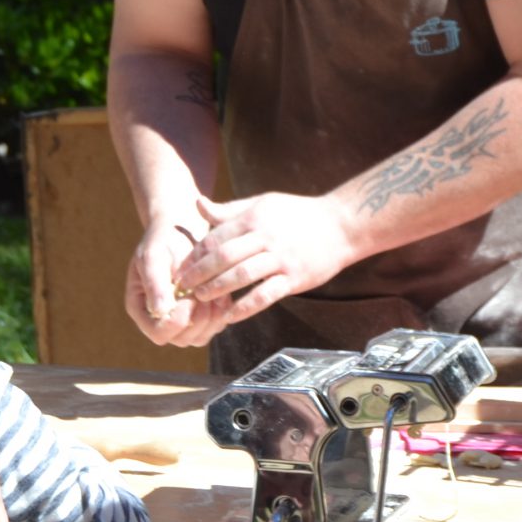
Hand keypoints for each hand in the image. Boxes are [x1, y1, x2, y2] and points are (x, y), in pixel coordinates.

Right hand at [126, 207, 239, 348]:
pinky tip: (222, 294)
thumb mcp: (154, 255)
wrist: (180, 230)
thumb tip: (159, 310)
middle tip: (207, 296)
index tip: (190, 299)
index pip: (159, 333)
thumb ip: (154, 281)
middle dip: (198, 320)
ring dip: (212, 318)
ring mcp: (180, 319)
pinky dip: (220, 313)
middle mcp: (159, 319)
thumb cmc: (162, 240)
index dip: (176, 322)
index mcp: (141, 308)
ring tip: (216, 294)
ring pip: (199, 337)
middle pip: (181, 339)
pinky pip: (213, 327)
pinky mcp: (199, 314)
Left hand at [174, 192, 359, 326]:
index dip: (195, 255)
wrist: (341, 225)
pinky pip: (265, 295)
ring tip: (201, 301)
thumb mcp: (263, 204)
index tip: (180, 268)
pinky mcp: (294, 277)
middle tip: (183, 287)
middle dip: (199, 274)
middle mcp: (265, 236)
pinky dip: (245, 307)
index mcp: (254, 217)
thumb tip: (197, 204)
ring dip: (217, 290)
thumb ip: (229, 210)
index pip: (216, 237)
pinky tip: (230, 316)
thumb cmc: (298, 213)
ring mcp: (280, 258)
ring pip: (242, 275)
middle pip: (224, 256)